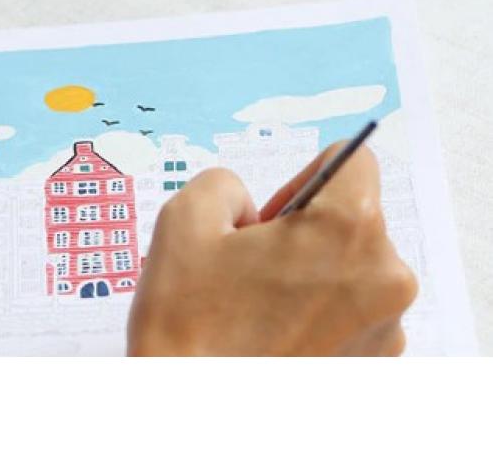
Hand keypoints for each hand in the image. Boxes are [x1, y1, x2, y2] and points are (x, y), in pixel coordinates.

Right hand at [127, 142, 417, 355]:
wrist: (191, 411)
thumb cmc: (190, 323)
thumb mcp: (186, 215)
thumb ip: (226, 182)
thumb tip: (248, 205)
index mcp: (347, 230)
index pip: (354, 159)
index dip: (304, 174)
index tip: (273, 213)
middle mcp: (384, 278)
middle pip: (351, 216)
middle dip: (302, 227)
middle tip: (251, 261)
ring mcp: (385, 327)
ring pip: (349, 264)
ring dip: (309, 269)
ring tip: (256, 301)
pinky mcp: (373, 363)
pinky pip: (350, 308)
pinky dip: (316, 308)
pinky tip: (271, 329)